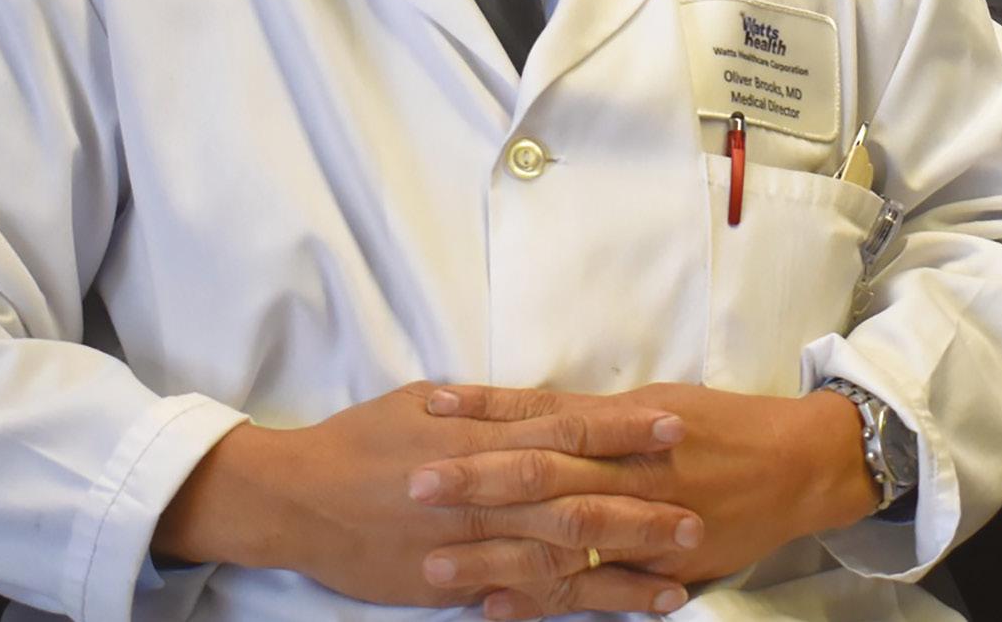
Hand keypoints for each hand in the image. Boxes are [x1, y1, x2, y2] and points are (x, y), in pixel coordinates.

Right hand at [153, 381, 698, 609]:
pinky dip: (571, 606)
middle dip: (641, 507)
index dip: (622, 430)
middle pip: (577, 500)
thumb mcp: (423, 401)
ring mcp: (471, 543)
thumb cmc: (361, 438)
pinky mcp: (455, 585)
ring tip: (681, 572)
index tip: (672, 426)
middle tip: (700, 513)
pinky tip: (610, 611)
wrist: (301, 499)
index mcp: (481, 436)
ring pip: (561, 560)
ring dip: (623, 568)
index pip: (567, 428)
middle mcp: (484, 491)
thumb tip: (534, 403)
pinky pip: (522, 597)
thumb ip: (483, 408)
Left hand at [411, 381, 878, 618]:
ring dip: (494, 553)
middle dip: (477, 482)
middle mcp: (629, 472)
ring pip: (557, 540)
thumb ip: (590, 416)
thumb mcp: (653, 401)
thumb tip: (521, 412)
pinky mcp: (659, 571)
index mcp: (623, 423)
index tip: (431, 409)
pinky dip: (544, 602)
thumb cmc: (718, 422)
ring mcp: (644, 525)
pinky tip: (495, 610)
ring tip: (433, 563)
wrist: (795, 466)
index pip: (542, 414)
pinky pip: (593, 591)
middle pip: (541, 475)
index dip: (486, 412)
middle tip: (415, 484)